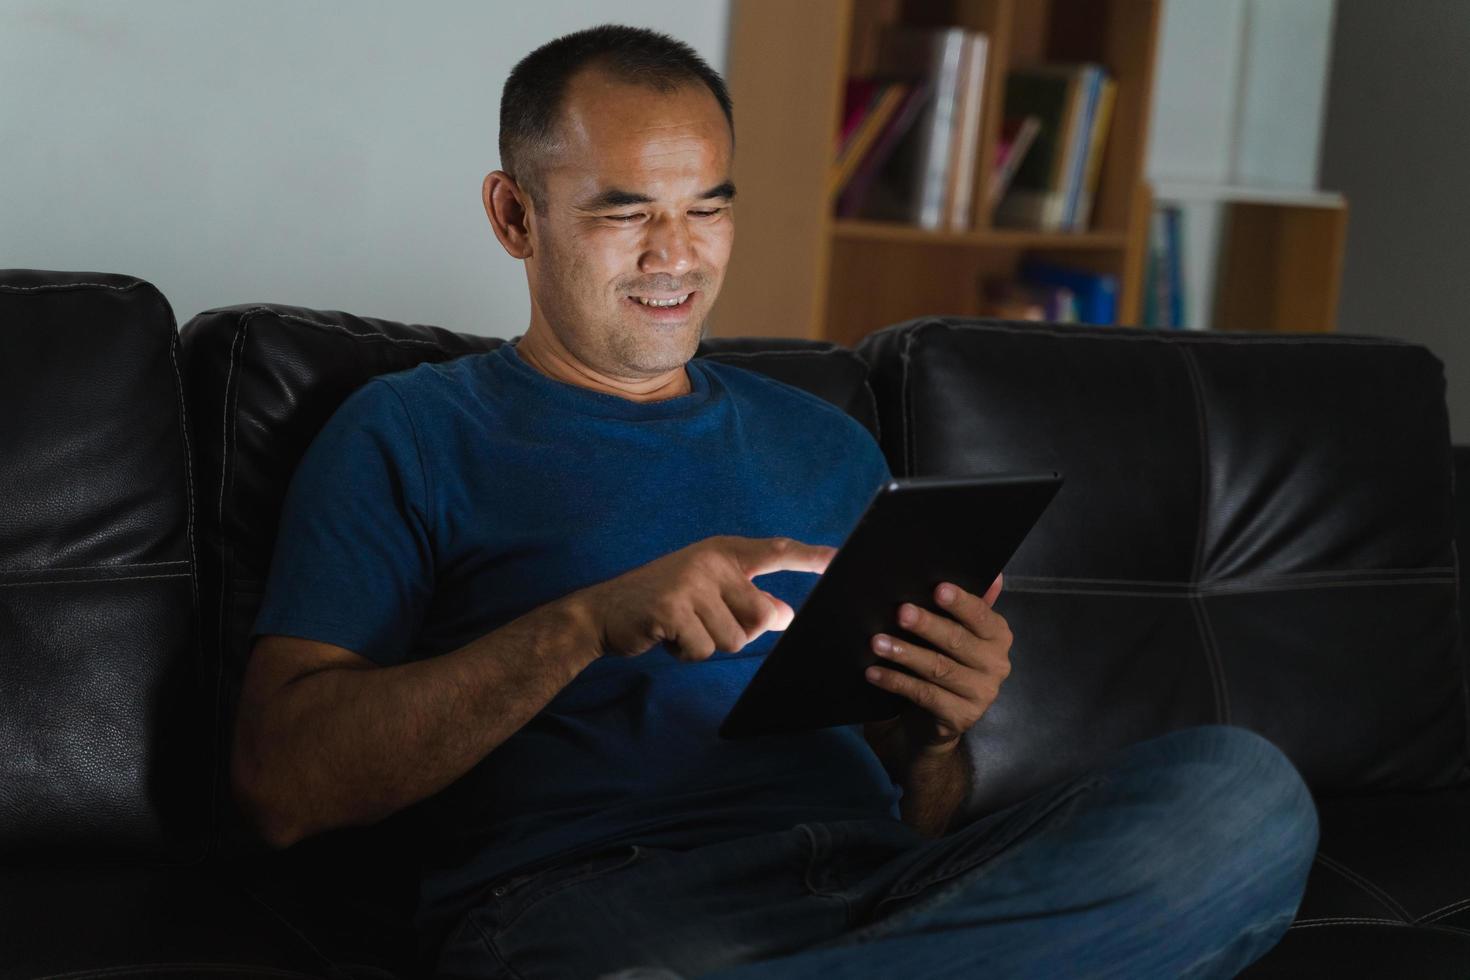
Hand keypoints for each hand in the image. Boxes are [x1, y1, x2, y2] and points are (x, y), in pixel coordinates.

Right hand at [568, 535, 834, 661]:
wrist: (602, 613)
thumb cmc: (661, 604)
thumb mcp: (706, 593)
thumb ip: (746, 600)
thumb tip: (786, 614)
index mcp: (722, 553)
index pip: (775, 552)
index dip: (809, 556)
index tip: (839, 559)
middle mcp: (710, 562)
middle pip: (761, 615)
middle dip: (738, 632)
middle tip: (703, 623)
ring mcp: (690, 584)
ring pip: (734, 639)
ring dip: (708, 644)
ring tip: (680, 628)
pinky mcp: (672, 610)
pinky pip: (703, 649)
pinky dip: (686, 654)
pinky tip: (666, 638)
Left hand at [863, 574, 1009, 757]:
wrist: (929, 724)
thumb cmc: (940, 665)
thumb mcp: (951, 633)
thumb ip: (966, 606)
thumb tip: (994, 576)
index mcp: (997, 637)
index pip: (981, 616)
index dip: (960, 602)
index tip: (938, 589)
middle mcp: (997, 665)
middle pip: (957, 641)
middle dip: (927, 625)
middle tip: (900, 612)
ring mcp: (981, 694)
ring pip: (938, 668)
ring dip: (905, 653)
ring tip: (877, 642)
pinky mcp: (961, 717)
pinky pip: (924, 695)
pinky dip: (896, 681)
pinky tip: (873, 672)